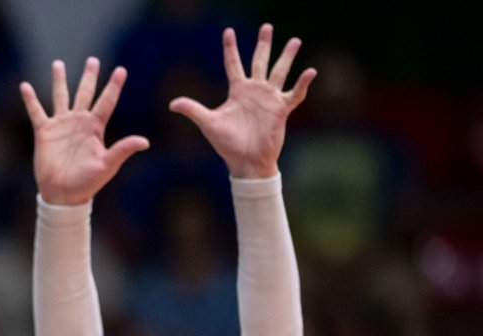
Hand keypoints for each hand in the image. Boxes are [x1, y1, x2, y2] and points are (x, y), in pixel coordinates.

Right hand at [20, 58, 148, 205]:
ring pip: (60, 97)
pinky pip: (36, 112)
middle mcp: (79, 122)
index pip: (107, 101)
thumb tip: (145, 142)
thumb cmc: (87, 183)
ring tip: (58, 64)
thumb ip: (123, 150)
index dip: (114, 85)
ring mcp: (61, 125)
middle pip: (85, 93)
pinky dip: (30, 99)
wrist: (62, 194)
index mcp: (95, 127)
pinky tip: (24, 86)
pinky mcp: (44, 132)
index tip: (121, 70)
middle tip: (93, 60)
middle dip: (89, 77)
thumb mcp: (108, 165)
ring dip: (59, 81)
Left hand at [169, 24, 316, 178]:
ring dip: (287, 57)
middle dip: (264, 44)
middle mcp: (255, 91)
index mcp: (237, 91)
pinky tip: (310, 71)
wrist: (246, 161)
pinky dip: (302, 84)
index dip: (230, 48)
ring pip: (279, 72)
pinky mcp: (281, 109)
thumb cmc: (227, 144)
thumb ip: (193, 110)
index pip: (233, 64)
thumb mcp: (208, 123)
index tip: (228, 31)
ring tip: (295, 41)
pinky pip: (294, 94)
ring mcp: (269, 98)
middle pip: (260, 61)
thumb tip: (172, 104)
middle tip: (267, 26)